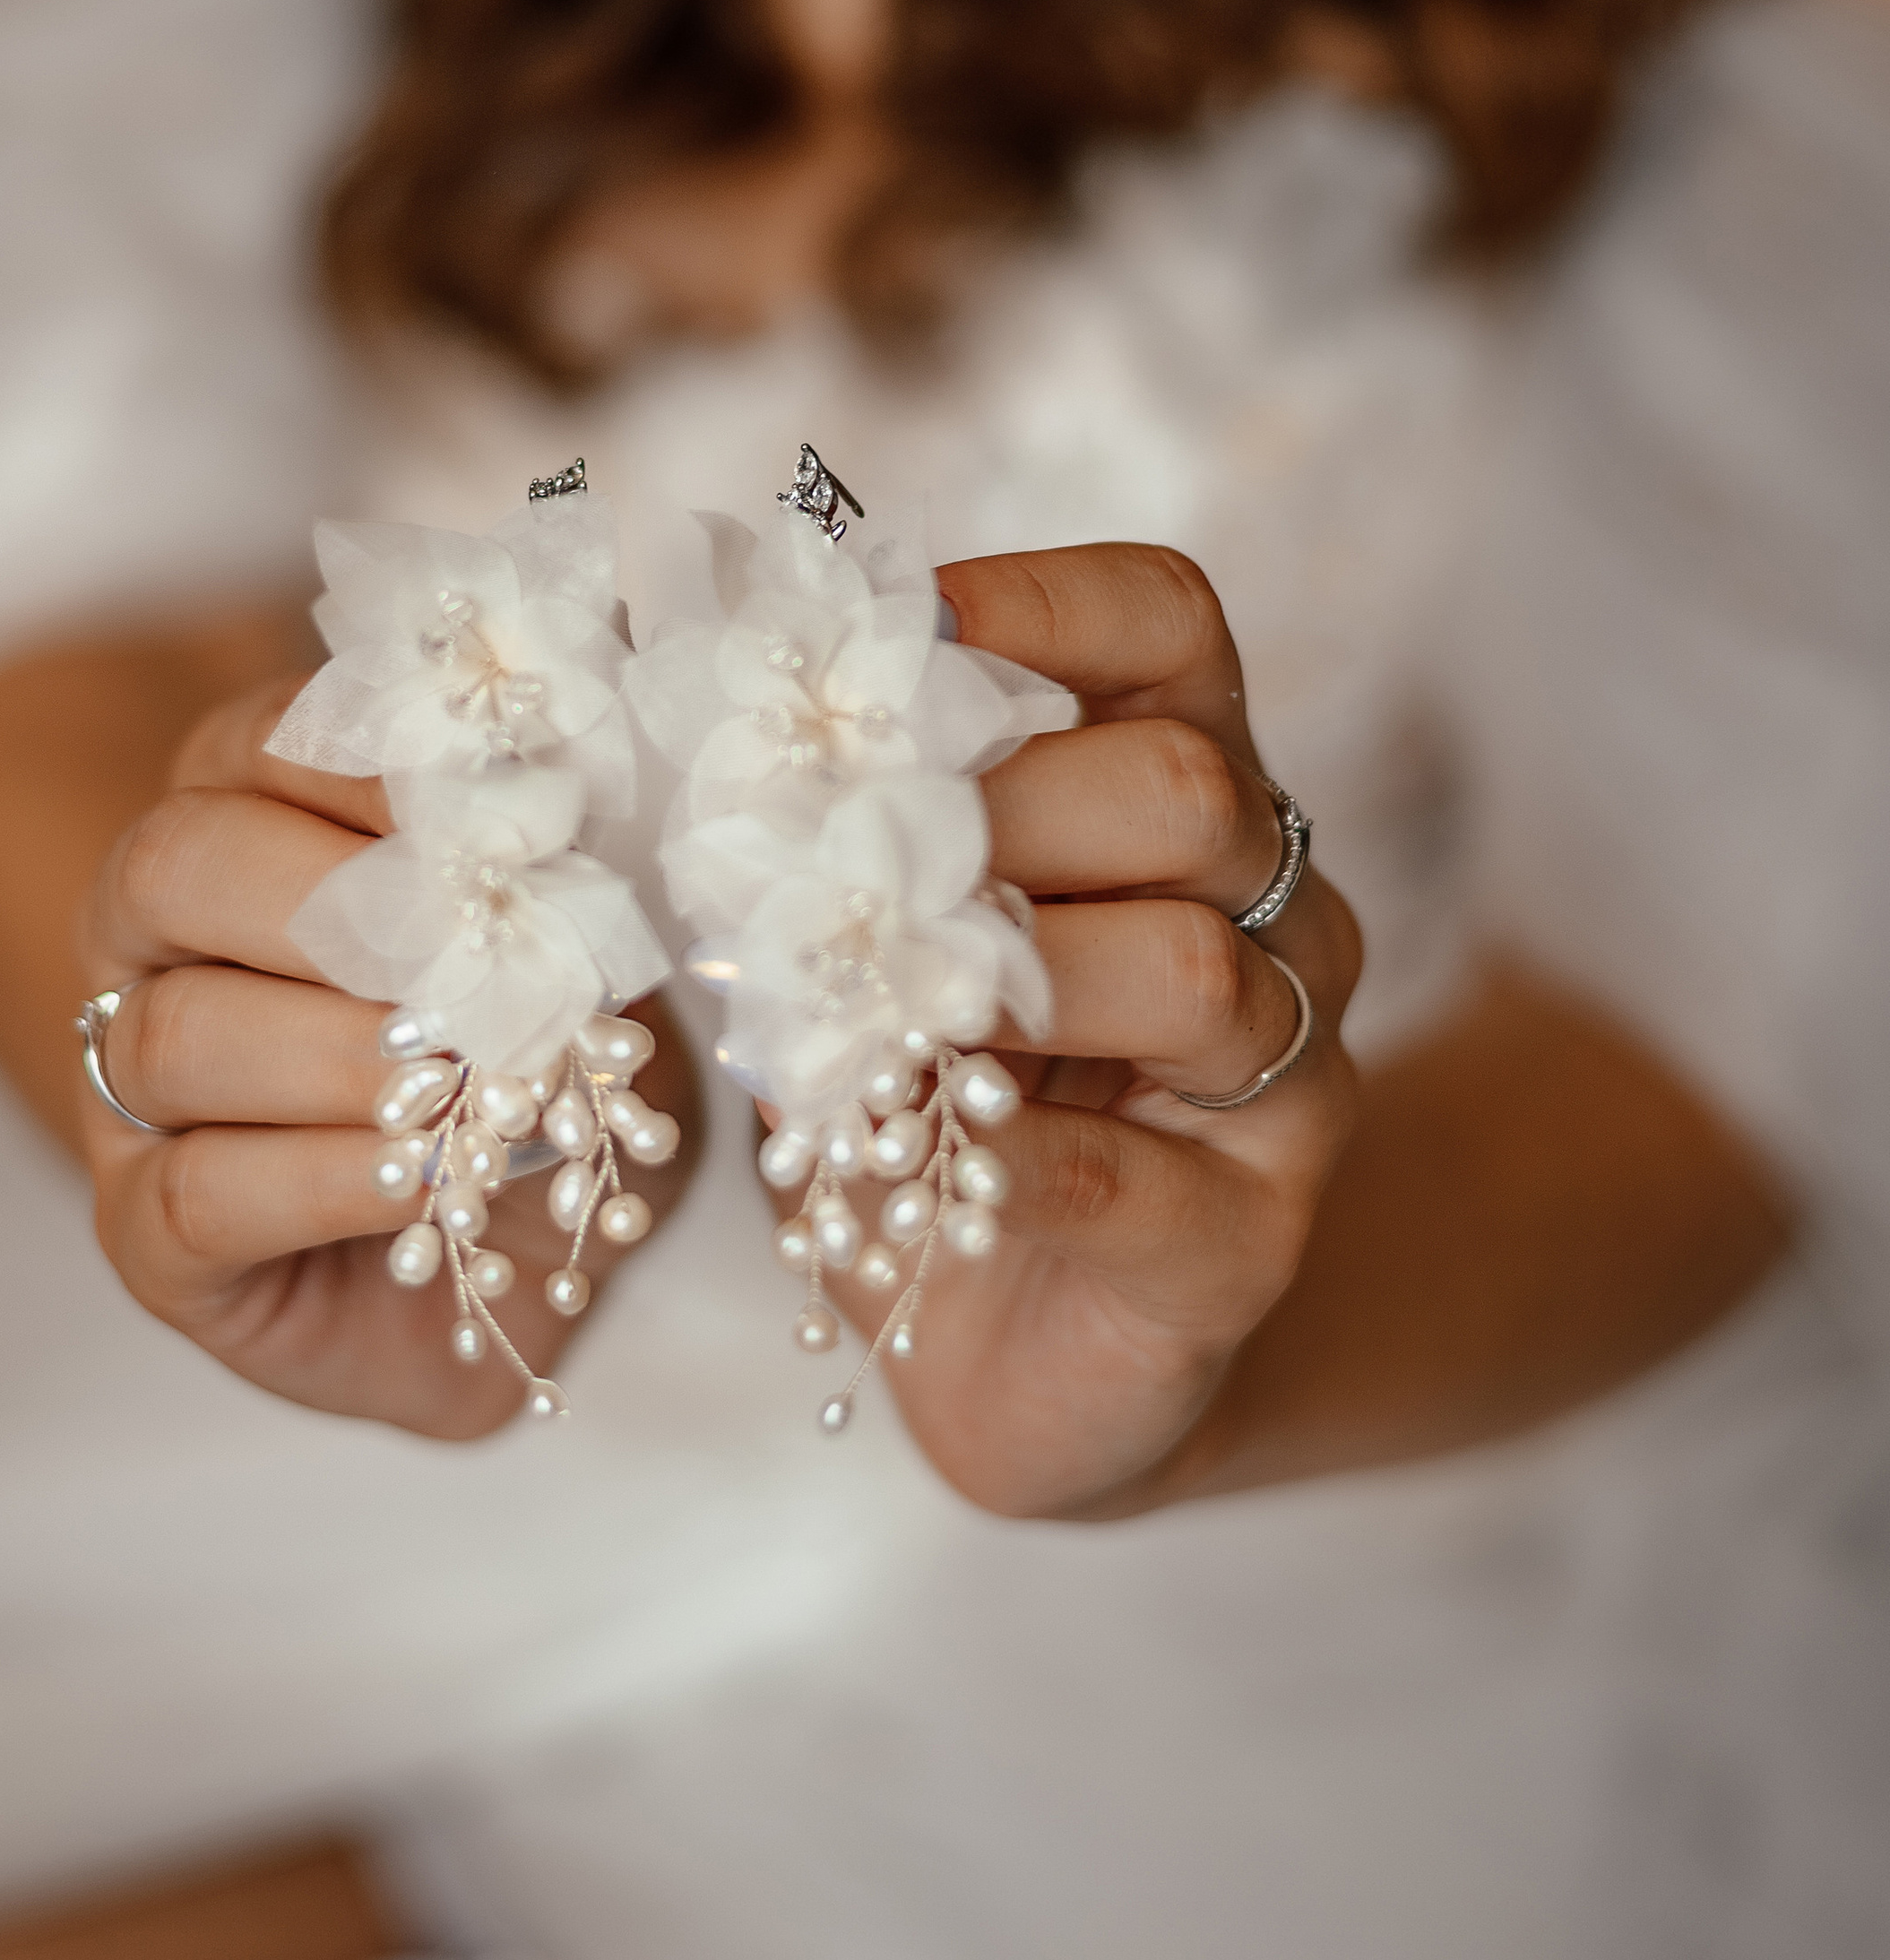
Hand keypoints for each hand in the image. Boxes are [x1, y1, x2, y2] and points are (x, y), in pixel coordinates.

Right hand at [73, 678, 699, 1434]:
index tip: (517, 823)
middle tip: (480, 969)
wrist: (518, 1265)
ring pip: (173, 1036)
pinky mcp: (141, 1234)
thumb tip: (553, 833)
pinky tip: (422, 1177)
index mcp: (245, 817)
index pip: (266, 743)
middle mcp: (153, 937)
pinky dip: (324, 1181)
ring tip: (466, 1087)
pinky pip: (196, 1192)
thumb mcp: (573, 956)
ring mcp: (124, 1087)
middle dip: (342, 914)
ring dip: (340, 1059)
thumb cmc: (535, 1072)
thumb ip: (547, 882)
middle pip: (176, 869)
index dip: (384, 776)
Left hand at [819, 545, 1361, 1519]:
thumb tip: (672, 704)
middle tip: (832, 851)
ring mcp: (1287, 1075)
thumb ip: (828, 833)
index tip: (887, 637)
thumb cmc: (938, 1103)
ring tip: (864, 1003)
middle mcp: (1276, 909)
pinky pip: (1131, 1177)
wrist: (1025, 1357)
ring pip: (1195, 972)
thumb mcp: (875, 939)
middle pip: (1186, 788)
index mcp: (1187, 787)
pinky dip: (997, 1155)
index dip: (1035, 601)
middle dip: (993, 805)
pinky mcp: (1247, 1239)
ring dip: (1000, 980)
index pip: (1170, 624)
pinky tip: (896, 1149)